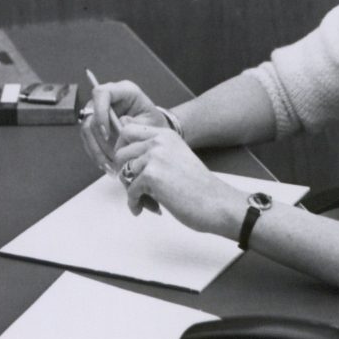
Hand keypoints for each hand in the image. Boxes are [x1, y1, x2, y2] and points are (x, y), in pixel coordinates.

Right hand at [77, 78, 169, 175]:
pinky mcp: (95, 125)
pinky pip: (88, 140)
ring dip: (96, 150)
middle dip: (100, 140)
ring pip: (87, 130)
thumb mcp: (151, 123)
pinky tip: (106, 164)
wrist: (152, 131)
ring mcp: (98, 111)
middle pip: (91, 115)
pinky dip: (96, 153)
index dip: (100, 112)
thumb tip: (121, 124)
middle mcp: (108, 99)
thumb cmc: (153, 123)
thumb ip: (137, 124)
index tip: (107, 134)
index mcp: (124, 91)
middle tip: (112, 156)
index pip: (102, 93)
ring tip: (110, 165)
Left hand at [111, 121, 243, 234]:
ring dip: (132, 191)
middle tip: (138, 188)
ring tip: (148, 200)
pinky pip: (130, 191)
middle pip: (120, 153)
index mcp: (165, 134)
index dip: (122, 149)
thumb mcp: (176, 157)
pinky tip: (149, 209)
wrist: (218, 204)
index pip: (127, 130)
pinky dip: (136, 204)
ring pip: (123, 173)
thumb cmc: (199, 186)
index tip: (129, 166)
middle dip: (125, 174)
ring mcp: (155, 157)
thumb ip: (153, 149)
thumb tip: (126, 137)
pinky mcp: (152, 176)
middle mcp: (159, 141)